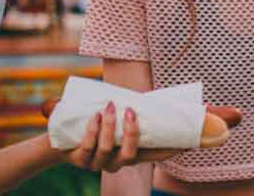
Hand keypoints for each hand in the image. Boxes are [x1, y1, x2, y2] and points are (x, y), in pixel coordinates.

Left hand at [44, 99, 242, 172]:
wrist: (63, 131)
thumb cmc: (104, 116)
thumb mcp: (129, 107)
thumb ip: (153, 102)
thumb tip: (190, 93)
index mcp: (135, 150)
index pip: (159, 154)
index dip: (174, 150)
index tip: (188, 140)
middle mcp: (119, 160)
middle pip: (130, 155)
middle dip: (131, 133)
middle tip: (130, 110)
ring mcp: (99, 161)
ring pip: (107, 151)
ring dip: (109, 129)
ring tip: (109, 107)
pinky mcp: (79, 159)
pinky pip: (87, 148)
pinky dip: (91, 132)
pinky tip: (94, 117)